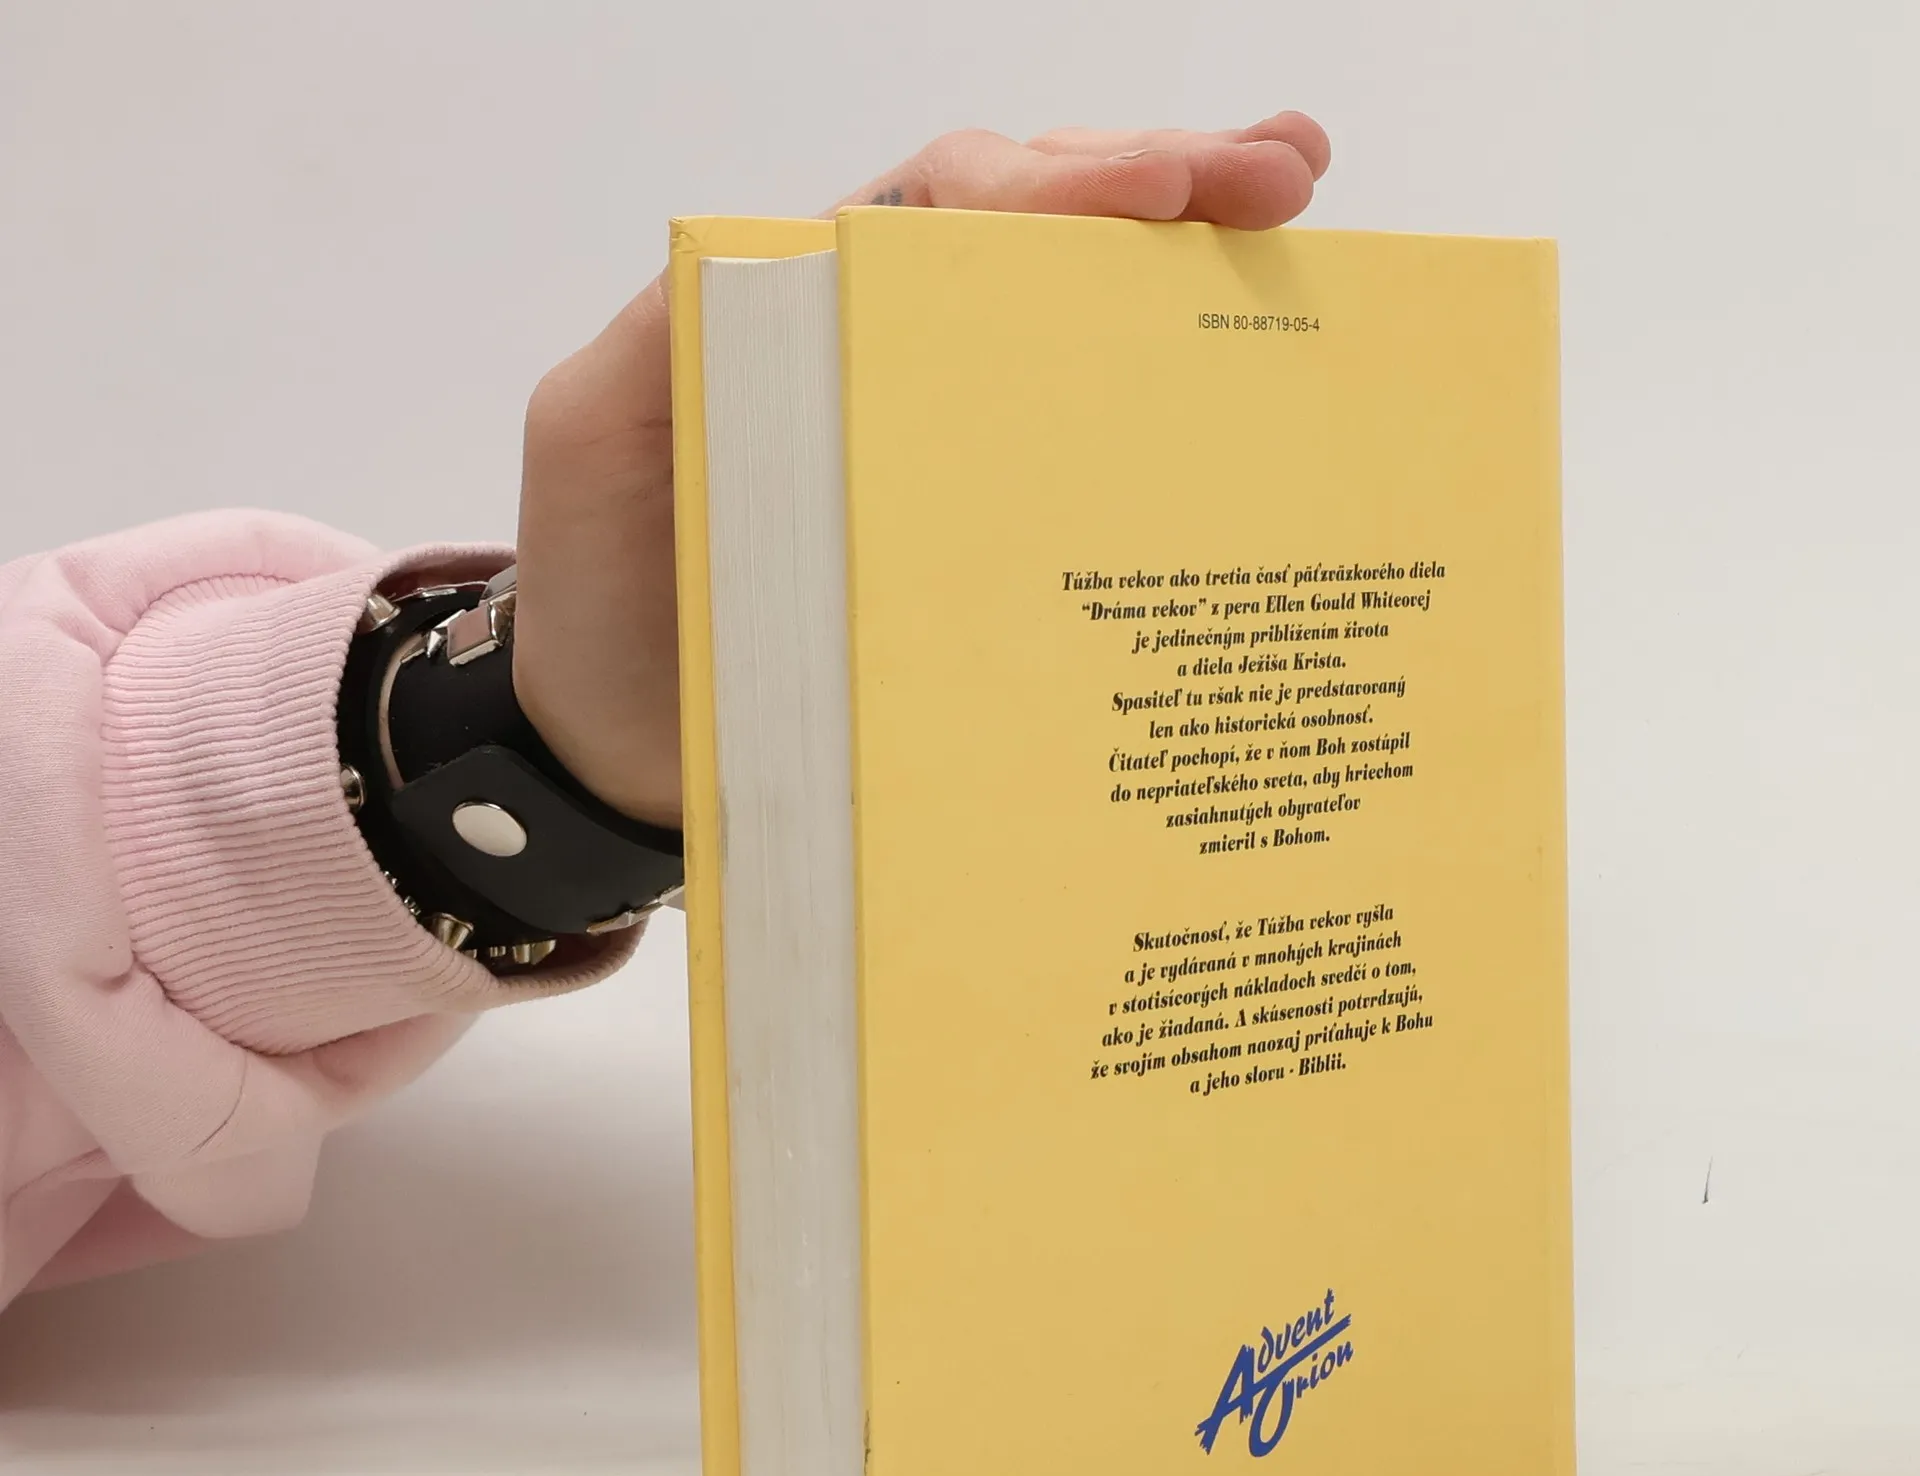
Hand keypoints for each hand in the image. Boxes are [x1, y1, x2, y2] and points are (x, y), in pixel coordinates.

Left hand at [512, 112, 1331, 826]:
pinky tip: (1247, 404)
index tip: (1170, 188)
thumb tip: (812, 252)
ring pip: (1072, 332)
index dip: (1059, 186)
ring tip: (1295, 230)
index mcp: (808, 315)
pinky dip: (1160, 423)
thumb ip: (678, 331)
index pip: (946, 210)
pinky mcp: (967, 550)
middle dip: (1165, 188)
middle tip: (1285, 177)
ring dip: (1184, 280)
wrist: (606, 754)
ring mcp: (937, 453)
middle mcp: (888, 362)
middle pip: (1036, 240)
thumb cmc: (597, 600)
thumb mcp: (599, 435)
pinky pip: (1071, 467)